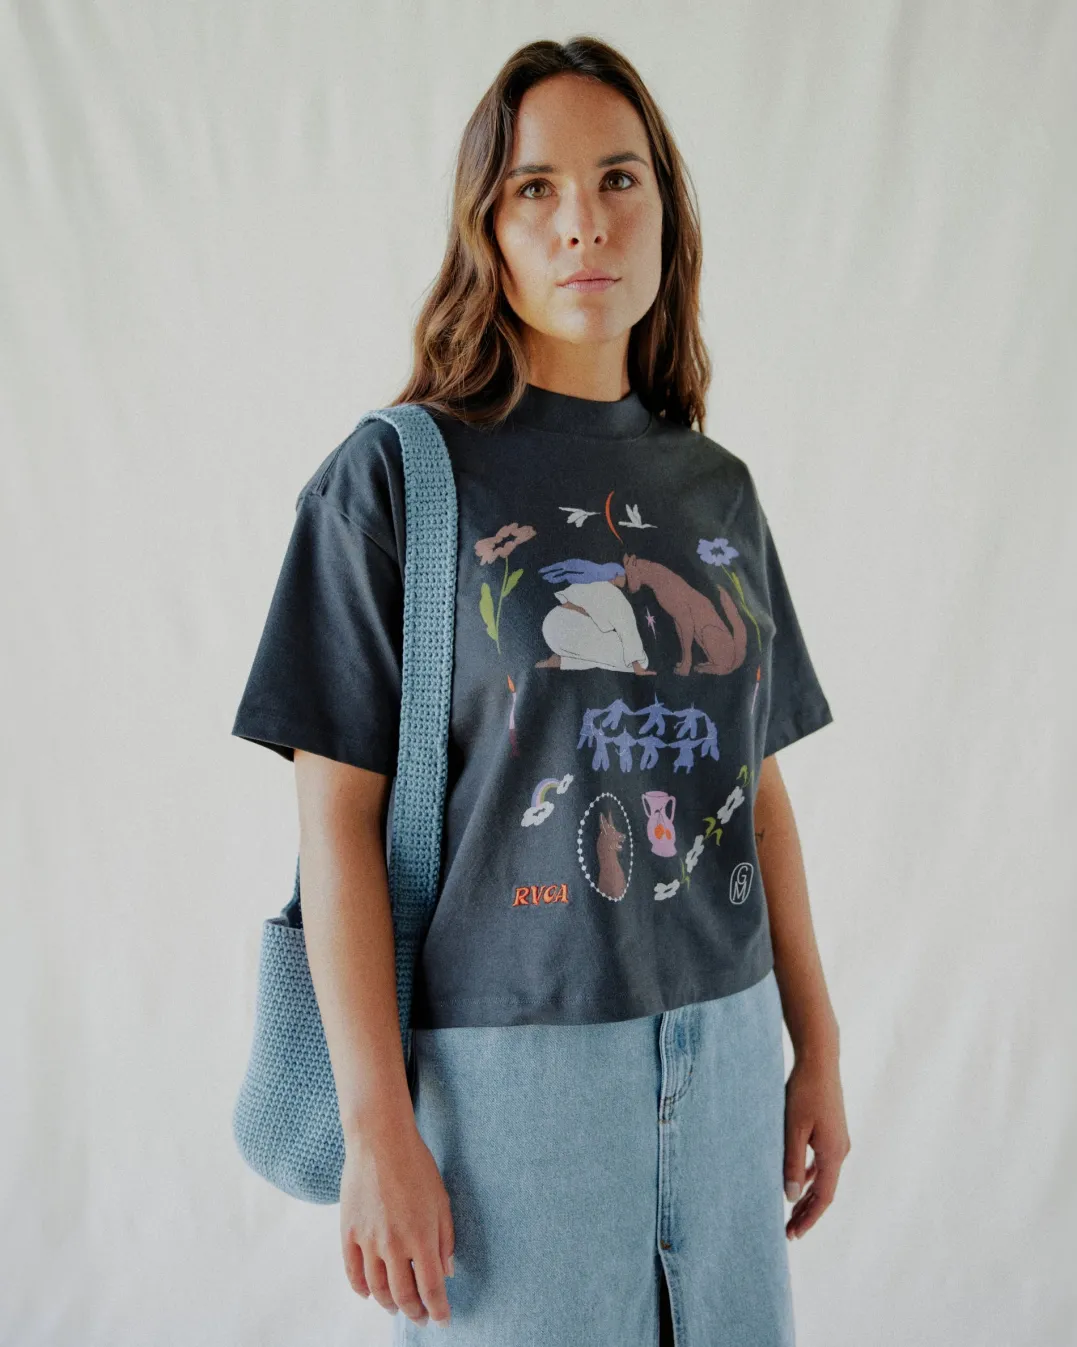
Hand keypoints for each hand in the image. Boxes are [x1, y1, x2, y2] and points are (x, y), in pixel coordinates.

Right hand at [339, 1118, 454, 1326]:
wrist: (380, 1141)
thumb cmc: (417, 1167)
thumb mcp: (442, 1200)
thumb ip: (445, 1238)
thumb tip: (447, 1272)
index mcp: (422, 1236)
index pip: (431, 1288)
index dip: (438, 1310)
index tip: (442, 1320)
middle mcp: (394, 1244)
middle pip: (403, 1295)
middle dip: (415, 1312)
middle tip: (421, 1318)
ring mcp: (368, 1240)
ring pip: (377, 1289)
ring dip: (389, 1304)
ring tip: (397, 1308)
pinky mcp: (349, 1232)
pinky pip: (353, 1272)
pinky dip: (361, 1290)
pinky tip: (369, 1294)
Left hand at [782, 1047, 850, 1239]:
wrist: (820, 1060)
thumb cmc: (803, 1091)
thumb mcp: (793, 1129)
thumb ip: (792, 1163)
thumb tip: (791, 1197)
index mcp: (833, 1153)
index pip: (822, 1197)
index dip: (808, 1218)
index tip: (793, 1235)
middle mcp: (841, 1150)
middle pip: (825, 1191)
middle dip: (807, 1212)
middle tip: (789, 1232)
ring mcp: (839, 1140)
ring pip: (824, 1177)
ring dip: (808, 1195)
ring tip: (792, 1212)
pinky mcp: (833, 1130)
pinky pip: (822, 1162)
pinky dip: (811, 1176)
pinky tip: (799, 1181)